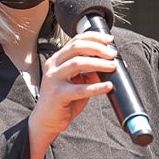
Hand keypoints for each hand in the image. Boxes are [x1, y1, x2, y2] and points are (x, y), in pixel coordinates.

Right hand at [27, 31, 116, 153]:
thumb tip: (109, 63)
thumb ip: (89, 71)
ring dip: (98, 63)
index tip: (109, 40)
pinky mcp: (58, 94)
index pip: (76, 40)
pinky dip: (96, 87)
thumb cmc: (62, 100)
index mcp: (58, 59)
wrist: (47, 120)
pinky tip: (108, 86)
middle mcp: (53, 65)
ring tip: (112, 66)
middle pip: (77, 47)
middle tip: (112, 54)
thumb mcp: (77, 81)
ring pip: (77, 63)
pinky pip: (80, 89)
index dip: (94, 37)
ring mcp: (54, 79)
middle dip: (98, 48)